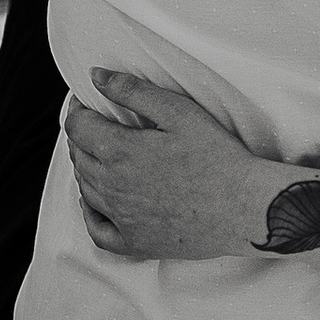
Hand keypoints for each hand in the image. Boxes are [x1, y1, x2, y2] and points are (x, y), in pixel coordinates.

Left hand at [62, 69, 289, 259]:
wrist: (242, 206)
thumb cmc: (216, 157)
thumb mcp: (178, 111)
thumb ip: (133, 91)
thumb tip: (97, 77)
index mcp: (120, 152)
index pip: (78, 127)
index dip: (77, 110)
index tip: (86, 101)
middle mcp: (113, 188)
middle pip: (79, 157)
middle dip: (82, 135)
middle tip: (97, 122)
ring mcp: (122, 219)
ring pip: (86, 189)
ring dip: (86, 167)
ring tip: (100, 152)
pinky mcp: (135, 243)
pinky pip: (97, 230)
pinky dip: (89, 213)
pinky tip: (95, 202)